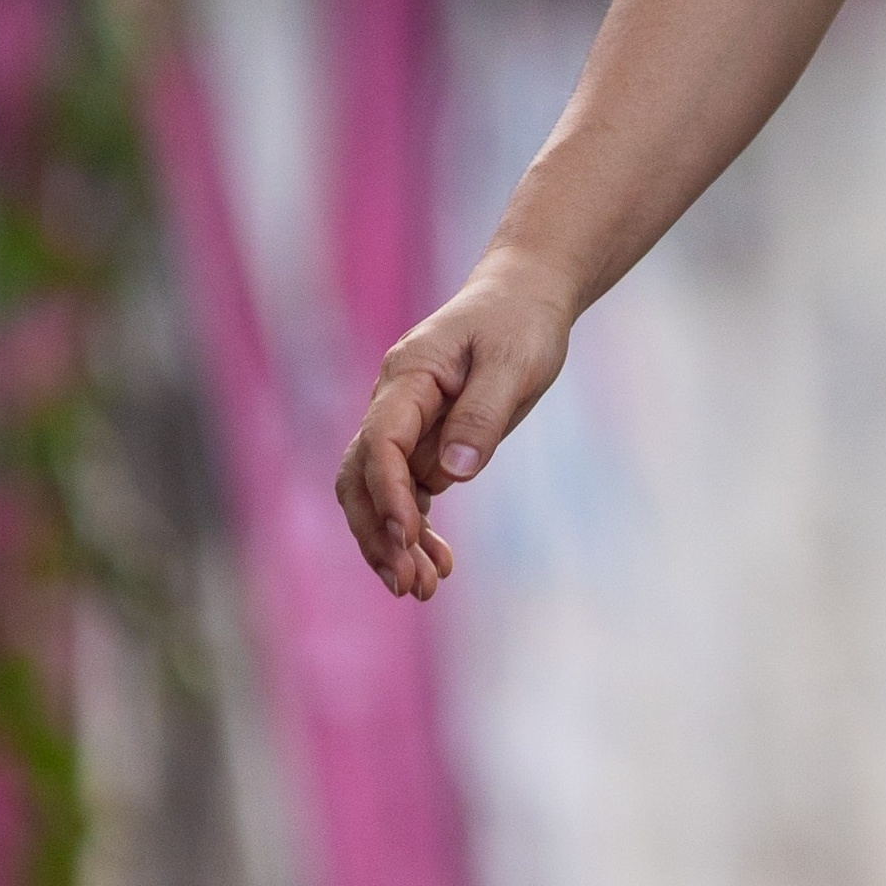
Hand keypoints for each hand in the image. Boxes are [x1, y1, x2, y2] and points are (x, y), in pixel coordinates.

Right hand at [334, 248, 577, 598]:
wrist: (524, 296)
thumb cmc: (520, 322)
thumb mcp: (514, 363)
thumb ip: (482, 414)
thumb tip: (454, 473)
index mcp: (408, 376)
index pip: (381, 443)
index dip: (389, 495)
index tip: (408, 540)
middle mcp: (394, 401)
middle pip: (361, 477)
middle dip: (378, 534)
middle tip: (410, 585)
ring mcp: (405, 422)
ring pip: (378, 493)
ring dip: (394, 542)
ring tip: (424, 589)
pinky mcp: (424, 440)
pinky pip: (407, 491)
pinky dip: (415, 528)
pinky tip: (438, 564)